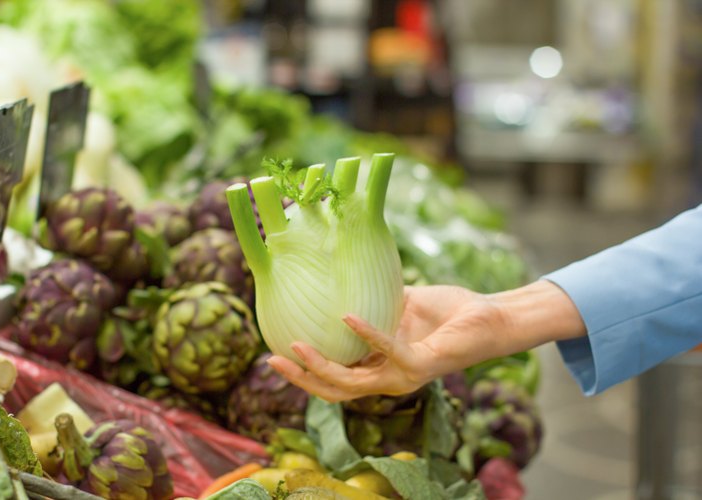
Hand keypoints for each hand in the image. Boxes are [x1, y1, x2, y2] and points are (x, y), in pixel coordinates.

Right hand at [267, 281, 585, 401]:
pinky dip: (366, 335)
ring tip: (298, 346)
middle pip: (335, 390)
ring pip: (353, 384)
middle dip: (302, 379)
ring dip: (323, 367)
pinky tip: (346, 316)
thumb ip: (373, 301)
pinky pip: (387, 351)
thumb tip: (339, 276)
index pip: (335, 377)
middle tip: (273, 359)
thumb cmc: (447, 311)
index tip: (275, 351)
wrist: (487, 315)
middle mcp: (388, 378)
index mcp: (379, 366)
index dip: (304, 371)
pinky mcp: (420, 366)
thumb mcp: (400, 303)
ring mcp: (403, 376)